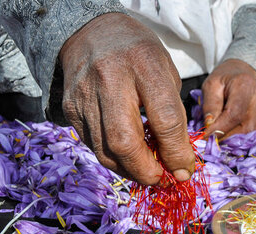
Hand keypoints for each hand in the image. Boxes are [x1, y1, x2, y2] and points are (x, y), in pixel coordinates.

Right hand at [59, 13, 193, 185]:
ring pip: (105, 151)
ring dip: (130, 171)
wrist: (91, 32)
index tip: (184, 170)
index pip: (164, 118)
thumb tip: (178, 161)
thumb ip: (173, 114)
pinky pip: (93, 146)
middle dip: (146, 170)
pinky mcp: (71, 109)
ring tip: (147, 172)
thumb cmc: (138, 54)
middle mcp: (109, 80)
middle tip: (162, 179)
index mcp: (143, 65)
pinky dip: (114, 160)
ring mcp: (85, 96)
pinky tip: (128, 159)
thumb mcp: (166, 72)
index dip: (176, 152)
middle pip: (125, 142)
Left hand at [202, 59, 255, 138]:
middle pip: (246, 128)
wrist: (244, 74)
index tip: (206, 136)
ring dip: (236, 141)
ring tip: (223, 138)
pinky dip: (245, 139)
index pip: (234, 114)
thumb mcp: (211, 86)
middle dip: (228, 139)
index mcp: (244, 85)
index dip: (219, 129)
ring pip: (253, 134)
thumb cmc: (225, 80)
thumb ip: (209, 106)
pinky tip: (235, 134)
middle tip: (213, 140)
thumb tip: (209, 126)